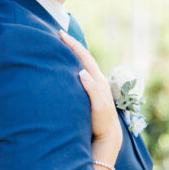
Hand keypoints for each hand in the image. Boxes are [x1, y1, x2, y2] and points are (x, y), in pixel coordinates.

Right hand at [59, 30, 121, 155]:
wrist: (108, 135)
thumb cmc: (102, 122)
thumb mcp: (98, 107)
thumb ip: (92, 90)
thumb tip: (81, 72)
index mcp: (98, 81)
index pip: (84, 58)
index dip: (73, 45)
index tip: (61, 35)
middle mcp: (97, 80)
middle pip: (84, 57)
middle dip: (72, 45)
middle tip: (60, 34)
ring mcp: (95, 85)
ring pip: (83, 64)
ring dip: (73, 54)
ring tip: (62, 45)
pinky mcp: (91, 91)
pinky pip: (82, 73)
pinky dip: (74, 65)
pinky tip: (67, 65)